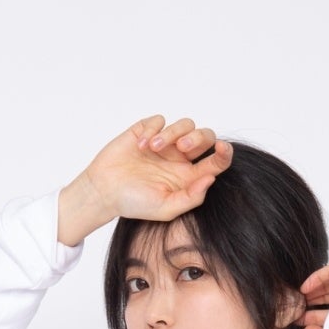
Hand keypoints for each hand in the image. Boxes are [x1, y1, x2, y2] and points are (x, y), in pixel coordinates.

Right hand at [78, 114, 233, 225]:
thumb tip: (211, 179)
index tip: (222, 148)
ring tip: (154, 148)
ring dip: (172, 133)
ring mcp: (165, 143)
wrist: (104, 191)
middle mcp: (180, 158)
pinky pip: (159, 120)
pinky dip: (152, 131)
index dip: (224, 153)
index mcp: (189, 177)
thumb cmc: (134, 203)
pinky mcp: (147, 130)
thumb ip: (191, 198)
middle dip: (198, 138)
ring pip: (185, 124)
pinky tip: (141, 146)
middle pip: (205, 137)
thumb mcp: (166, 208)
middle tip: (182, 147)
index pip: (215, 162)